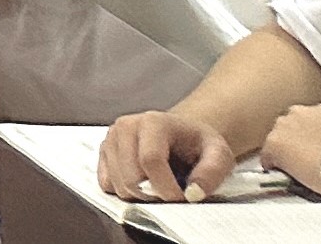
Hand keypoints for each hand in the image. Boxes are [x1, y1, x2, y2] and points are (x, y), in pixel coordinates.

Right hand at [98, 110, 240, 202]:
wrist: (180, 136)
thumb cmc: (197, 145)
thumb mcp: (219, 154)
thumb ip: (212, 172)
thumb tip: (192, 194)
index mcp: (153, 122)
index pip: (150, 160)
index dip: (166, 187)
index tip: (182, 198)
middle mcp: (125, 126)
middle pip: (131, 177)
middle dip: (154, 195)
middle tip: (172, 193)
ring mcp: (110, 140)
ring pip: (119, 185)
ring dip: (141, 196)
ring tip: (159, 186)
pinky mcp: (102, 154)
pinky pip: (107, 185)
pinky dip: (126, 192)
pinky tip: (143, 182)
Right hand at [261, 104, 320, 199]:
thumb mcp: (299, 179)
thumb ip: (289, 166)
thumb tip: (292, 165)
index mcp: (273, 143)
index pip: (268, 152)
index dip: (276, 161)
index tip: (283, 167)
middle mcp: (282, 122)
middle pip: (281, 131)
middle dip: (290, 141)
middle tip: (303, 156)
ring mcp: (303, 112)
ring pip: (298, 119)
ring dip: (304, 128)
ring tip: (319, 144)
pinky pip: (318, 115)